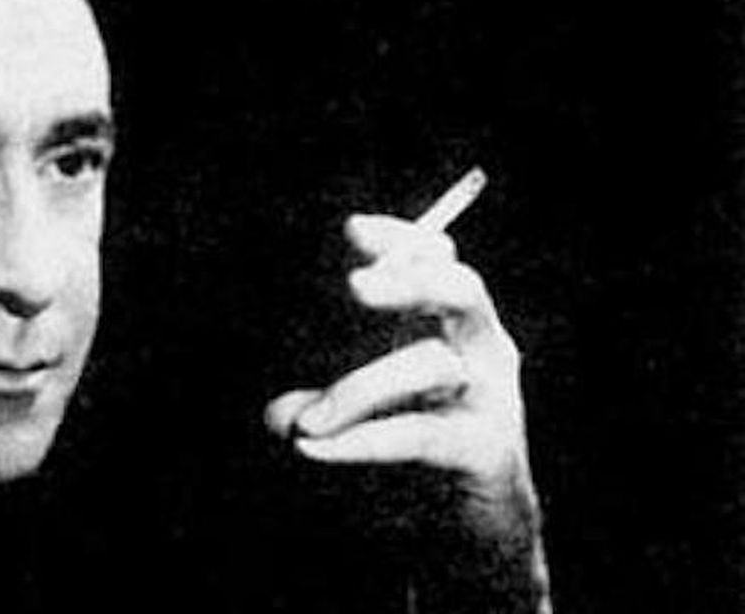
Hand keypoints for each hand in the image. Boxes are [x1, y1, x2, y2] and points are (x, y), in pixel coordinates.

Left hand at [265, 213, 549, 609]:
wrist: (472, 538)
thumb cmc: (415, 453)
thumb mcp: (362, 413)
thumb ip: (319, 401)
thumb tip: (277, 416)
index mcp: (454, 324)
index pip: (440, 259)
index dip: (402, 240)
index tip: (352, 230)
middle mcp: (482, 350)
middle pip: (460, 290)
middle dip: (408, 280)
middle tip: (354, 287)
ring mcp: (492, 399)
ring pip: (429, 364)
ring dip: (356, 389)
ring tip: (303, 423)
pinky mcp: (488, 451)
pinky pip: (421, 434)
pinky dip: (362, 439)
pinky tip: (315, 449)